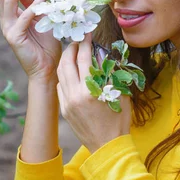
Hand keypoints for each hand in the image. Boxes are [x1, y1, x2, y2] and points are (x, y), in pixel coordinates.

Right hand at [0, 0, 61, 82]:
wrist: (47, 69)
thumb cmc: (46, 44)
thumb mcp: (41, 19)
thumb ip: (35, 4)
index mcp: (9, 16)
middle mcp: (5, 21)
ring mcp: (8, 29)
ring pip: (8, 1)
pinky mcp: (15, 37)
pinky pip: (24, 16)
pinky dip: (34, 4)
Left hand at [56, 32, 131, 152]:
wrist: (107, 145)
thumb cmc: (118, 120)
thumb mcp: (119, 93)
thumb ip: (110, 73)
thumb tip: (102, 54)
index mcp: (91, 89)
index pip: (84, 59)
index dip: (85, 43)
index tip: (87, 34)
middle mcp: (76, 94)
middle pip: (67, 63)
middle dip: (71, 48)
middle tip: (77, 41)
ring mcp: (67, 102)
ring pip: (60, 74)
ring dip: (65, 60)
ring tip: (72, 53)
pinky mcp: (64, 109)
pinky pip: (60, 86)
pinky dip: (63, 76)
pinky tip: (70, 72)